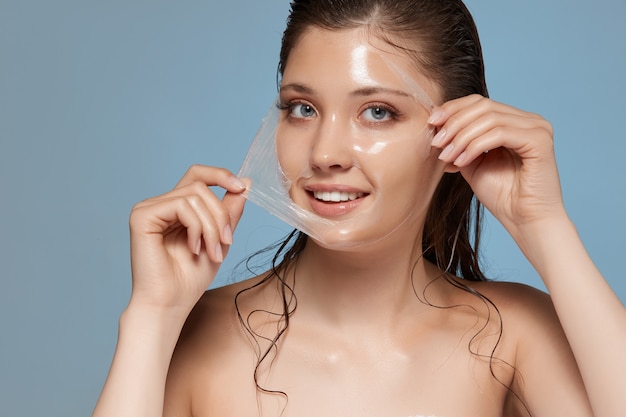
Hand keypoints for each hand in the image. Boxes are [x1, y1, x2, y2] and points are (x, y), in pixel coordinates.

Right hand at [127, 165, 247, 314]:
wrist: (170, 304)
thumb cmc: (190, 278)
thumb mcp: (219, 239)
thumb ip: (229, 212)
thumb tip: (245, 182)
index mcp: (176, 207)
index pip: (197, 176)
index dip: (220, 175)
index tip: (241, 187)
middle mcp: (160, 204)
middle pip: (200, 187)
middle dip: (221, 215)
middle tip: (226, 243)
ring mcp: (149, 208)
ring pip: (194, 195)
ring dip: (212, 226)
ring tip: (212, 252)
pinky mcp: (142, 216)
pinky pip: (181, 205)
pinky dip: (196, 227)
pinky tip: (194, 248)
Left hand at [428, 95, 566, 239]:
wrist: (525, 222)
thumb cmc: (502, 196)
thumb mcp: (472, 163)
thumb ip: (460, 143)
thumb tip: (435, 126)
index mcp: (515, 122)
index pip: (480, 103)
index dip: (453, 109)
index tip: (431, 123)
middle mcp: (529, 120)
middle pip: (483, 106)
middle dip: (454, 122)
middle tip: (436, 142)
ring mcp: (538, 128)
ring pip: (489, 118)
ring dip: (461, 137)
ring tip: (447, 156)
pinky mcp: (540, 140)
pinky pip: (500, 133)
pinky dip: (475, 146)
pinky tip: (462, 161)